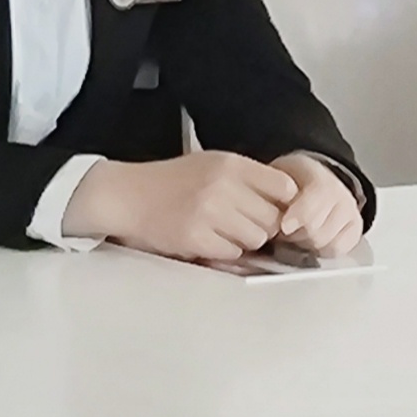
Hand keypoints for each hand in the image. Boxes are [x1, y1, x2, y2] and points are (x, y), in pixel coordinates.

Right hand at [65, 149, 296, 262]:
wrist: (126, 195)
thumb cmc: (171, 182)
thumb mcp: (212, 164)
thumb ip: (248, 178)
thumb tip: (290, 205)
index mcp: (230, 163)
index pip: (285, 188)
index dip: (283, 203)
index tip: (271, 209)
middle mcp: (223, 185)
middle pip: (273, 218)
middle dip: (262, 226)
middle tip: (240, 223)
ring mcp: (209, 212)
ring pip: (255, 238)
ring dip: (244, 241)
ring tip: (221, 231)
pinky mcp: (196, 237)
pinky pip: (232, 253)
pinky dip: (223, 252)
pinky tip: (206, 240)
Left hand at [268, 151, 364, 257]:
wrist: (310, 181)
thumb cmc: (288, 184)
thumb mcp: (274, 178)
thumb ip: (270, 194)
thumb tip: (261, 216)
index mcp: (318, 175)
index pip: (318, 195)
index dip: (300, 214)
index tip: (284, 227)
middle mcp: (340, 193)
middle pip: (318, 227)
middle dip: (294, 234)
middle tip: (282, 231)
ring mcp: (351, 212)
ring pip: (326, 242)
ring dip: (305, 244)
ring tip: (295, 235)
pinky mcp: (355, 230)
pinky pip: (338, 250)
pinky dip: (321, 251)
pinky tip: (310, 243)